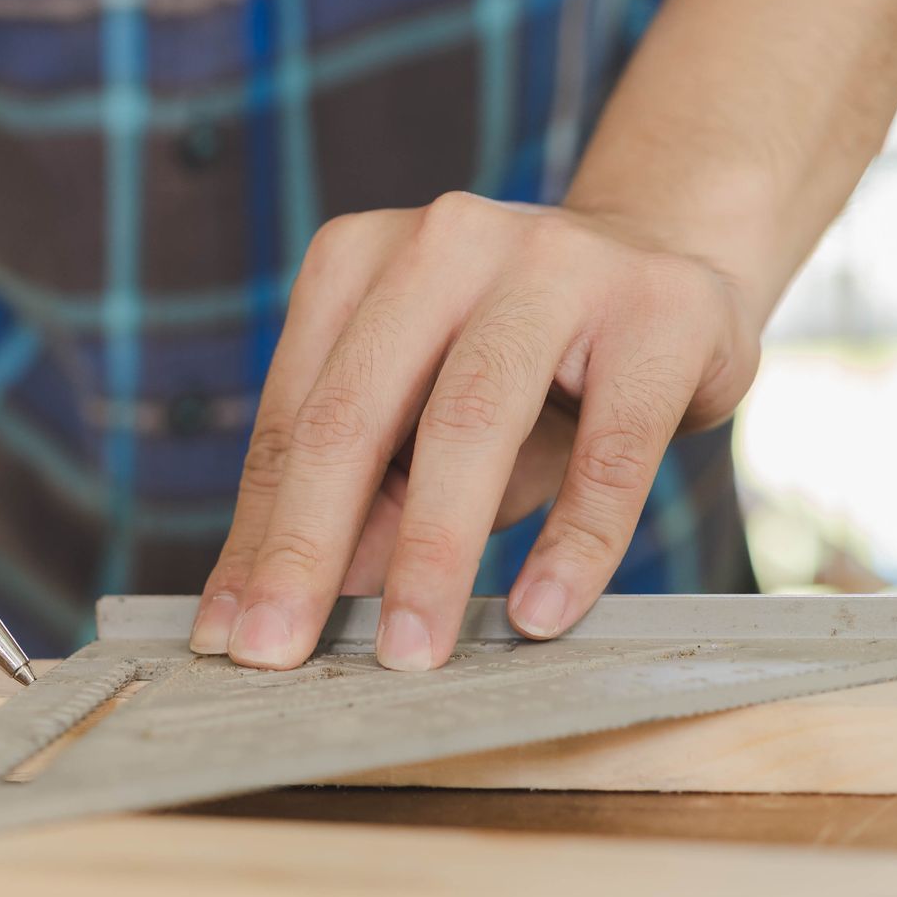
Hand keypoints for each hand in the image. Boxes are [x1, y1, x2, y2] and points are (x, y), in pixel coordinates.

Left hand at [190, 192, 762, 671]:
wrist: (670, 267)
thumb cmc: (518, 364)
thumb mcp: (422, 420)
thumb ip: (365, 496)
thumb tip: (301, 601)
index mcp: (355, 260)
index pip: (291, 419)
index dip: (256, 535)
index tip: (227, 633)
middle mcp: (442, 244)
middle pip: (354, 414)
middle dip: (309, 548)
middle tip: (277, 652)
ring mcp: (553, 262)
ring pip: (469, 422)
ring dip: (432, 551)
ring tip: (409, 650)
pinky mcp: (660, 310)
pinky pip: (608, 450)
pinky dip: (574, 542)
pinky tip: (542, 613)